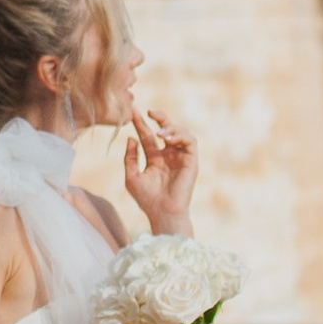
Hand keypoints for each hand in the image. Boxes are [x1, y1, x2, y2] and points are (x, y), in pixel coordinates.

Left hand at [124, 107, 198, 232]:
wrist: (162, 211)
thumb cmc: (146, 198)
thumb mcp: (132, 176)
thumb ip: (130, 157)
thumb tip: (131, 138)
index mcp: (155, 158)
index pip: (147, 135)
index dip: (141, 123)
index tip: (133, 112)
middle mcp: (169, 155)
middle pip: (166, 129)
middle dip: (160, 117)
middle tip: (151, 112)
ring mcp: (180, 157)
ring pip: (180, 132)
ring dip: (171, 127)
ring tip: (160, 133)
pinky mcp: (191, 161)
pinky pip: (190, 141)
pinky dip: (180, 136)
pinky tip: (168, 139)